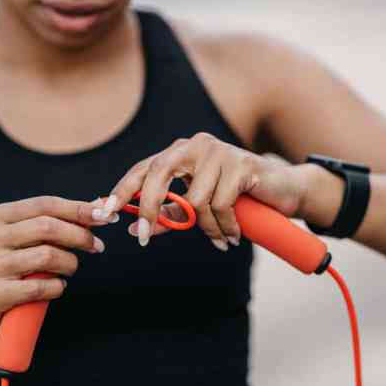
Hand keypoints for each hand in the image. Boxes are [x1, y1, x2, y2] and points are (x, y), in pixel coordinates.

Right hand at [0, 196, 112, 336]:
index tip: (104, 215)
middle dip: (81, 235)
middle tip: (96, 245)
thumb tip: (95, 206)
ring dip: (71, 263)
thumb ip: (51, 222)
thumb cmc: (2, 266)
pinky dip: (57, 287)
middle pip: (49, 227)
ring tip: (70, 268)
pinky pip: (41, 287)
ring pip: (48, 256)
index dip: (79, 209)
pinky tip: (56, 286)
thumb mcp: (17, 237)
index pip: (45, 204)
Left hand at [99, 132, 309, 250]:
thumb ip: (171, 215)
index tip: (104, 212)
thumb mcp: (199, 207)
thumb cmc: (238, 199)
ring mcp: (218, 151)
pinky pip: (220, 204)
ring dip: (207, 228)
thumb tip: (136, 230)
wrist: (281, 191)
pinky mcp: (240, 163)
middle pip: (159, 174)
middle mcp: (195, 145)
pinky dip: (225, 226)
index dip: (122, 190)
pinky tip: (234, 235)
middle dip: (150, 208)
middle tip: (144, 238)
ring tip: (221, 239)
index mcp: (180, 152)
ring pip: (195, 199)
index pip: (143, 168)